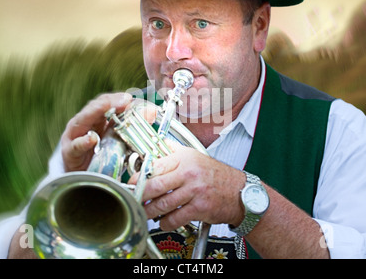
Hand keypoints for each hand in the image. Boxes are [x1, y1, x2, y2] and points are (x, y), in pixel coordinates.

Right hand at [61, 92, 132, 171]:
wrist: (85, 179)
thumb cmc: (101, 157)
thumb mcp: (118, 140)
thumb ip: (131, 126)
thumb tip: (151, 112)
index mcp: (96, 119)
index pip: (106, 102)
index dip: (118, 98)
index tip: (131, 98)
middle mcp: (84, 124)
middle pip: (95, 107)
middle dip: (110, 101)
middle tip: (125, 100)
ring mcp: (74, 137)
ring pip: (82, 120)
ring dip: (96, 112)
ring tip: (109, 108)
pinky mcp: (70, 153)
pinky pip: (75, 146)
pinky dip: (83, 142)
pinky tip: (92, 138)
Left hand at [129, 142, 245, 230]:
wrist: (240, 192)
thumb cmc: (217, 175)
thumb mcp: (195, 157)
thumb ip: (174, 153)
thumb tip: (156, 149)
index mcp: (185, 159)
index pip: (156, 166)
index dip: (139, 176)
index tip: (131, 183)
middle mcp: (189, 173)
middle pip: (155, 185)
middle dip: (140, 195)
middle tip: (133, 199)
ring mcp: (194, 192)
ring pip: (163, 204)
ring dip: (150, 211)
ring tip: (145, 212)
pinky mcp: (199, 208)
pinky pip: (175, 218)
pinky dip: (165, 222)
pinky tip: (163, 221)